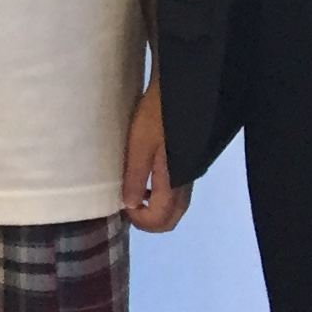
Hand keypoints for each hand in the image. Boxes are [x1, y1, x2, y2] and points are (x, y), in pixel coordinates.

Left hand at [121, 81, 189, 230]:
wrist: (181, 90)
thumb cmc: (155, 116)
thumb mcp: (139, 145)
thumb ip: (135, 177)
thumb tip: (129, 206)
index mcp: (173, 183)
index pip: (160, 220)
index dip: (139, 221)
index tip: (121, 207)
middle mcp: (185, 184)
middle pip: (171, 219)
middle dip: (149, 221)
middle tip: (127, 206)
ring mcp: (189, 175)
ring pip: (175, 207)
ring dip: (155, 209)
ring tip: (133, 193)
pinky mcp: (188, 164)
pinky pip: (177, 194)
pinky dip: (161, 197)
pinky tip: (147, 180)